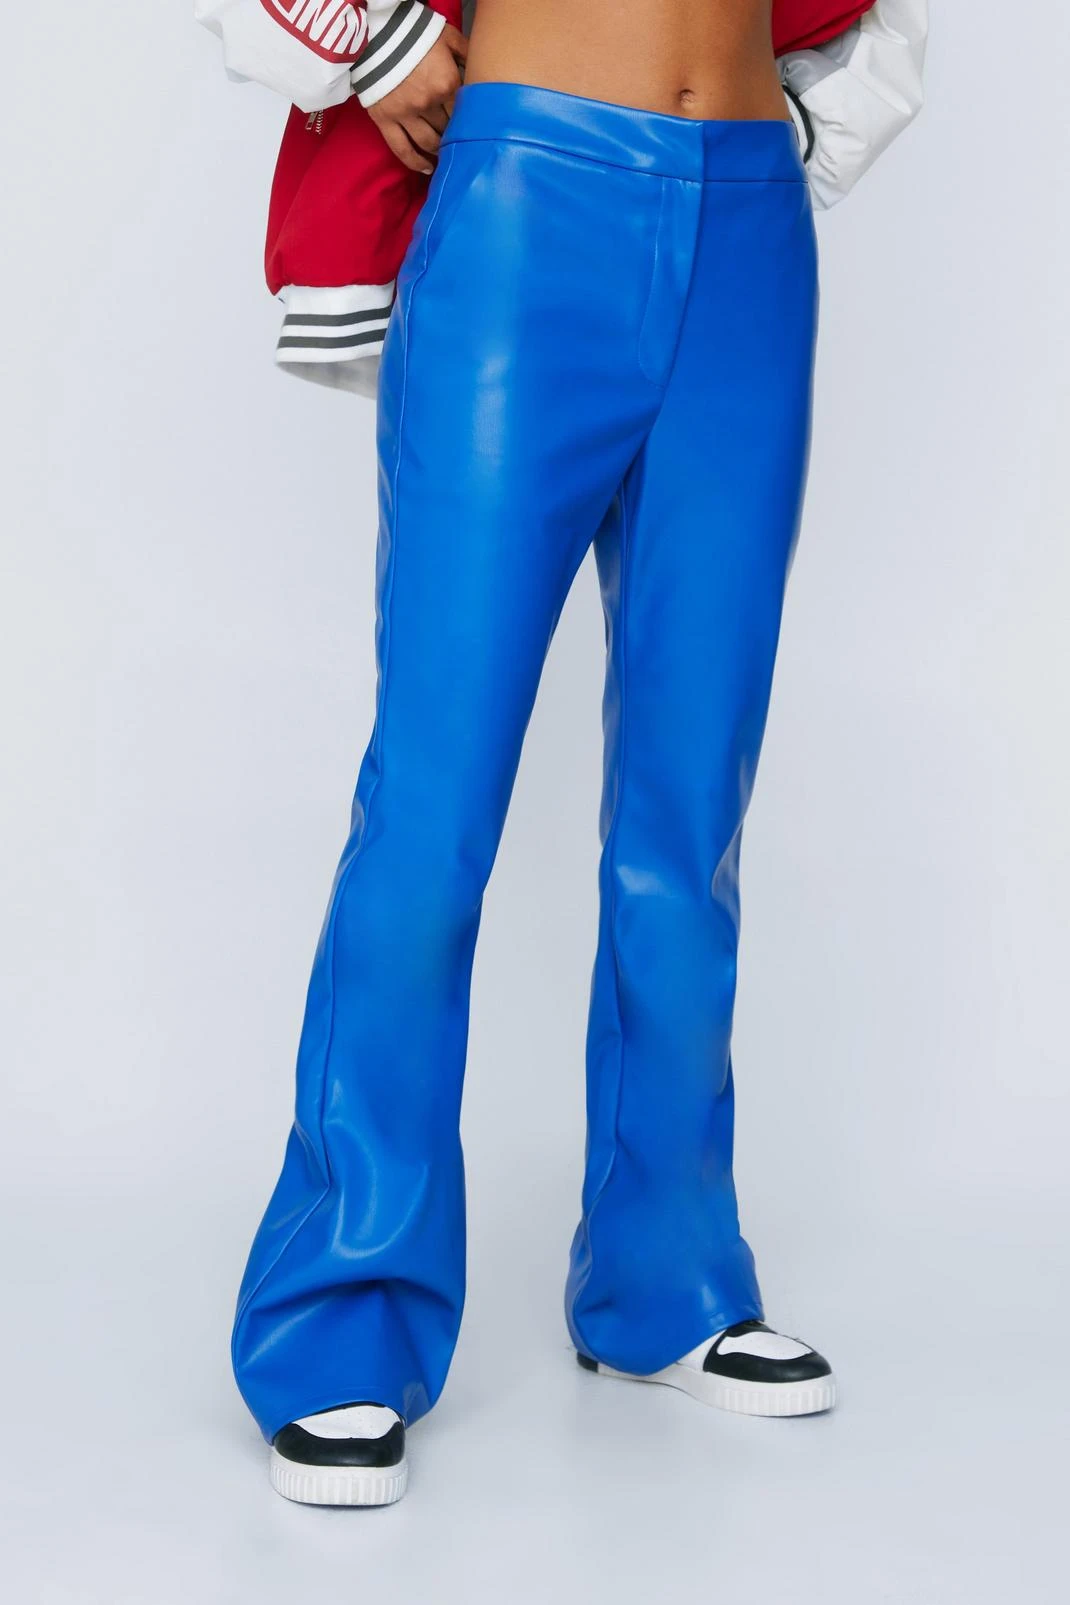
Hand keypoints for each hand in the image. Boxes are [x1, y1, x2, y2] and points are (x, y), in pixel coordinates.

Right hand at [367, 25, 466, 174]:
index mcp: (447, 83)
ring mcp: (406, 114)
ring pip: (429, 143)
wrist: (374, 31)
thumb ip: (467, 53)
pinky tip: (427, 169)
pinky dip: (416, 163)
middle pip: (449, 129)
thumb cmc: (413, 32)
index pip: (465, 113)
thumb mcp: (447, 35)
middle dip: (454, 136)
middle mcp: (428, 103)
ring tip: (445, 154)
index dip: (470, 122)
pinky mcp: (385, 120)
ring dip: (440, 151)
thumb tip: (483, 68)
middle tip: (459, 142)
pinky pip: (402, 150)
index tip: (472, 128)